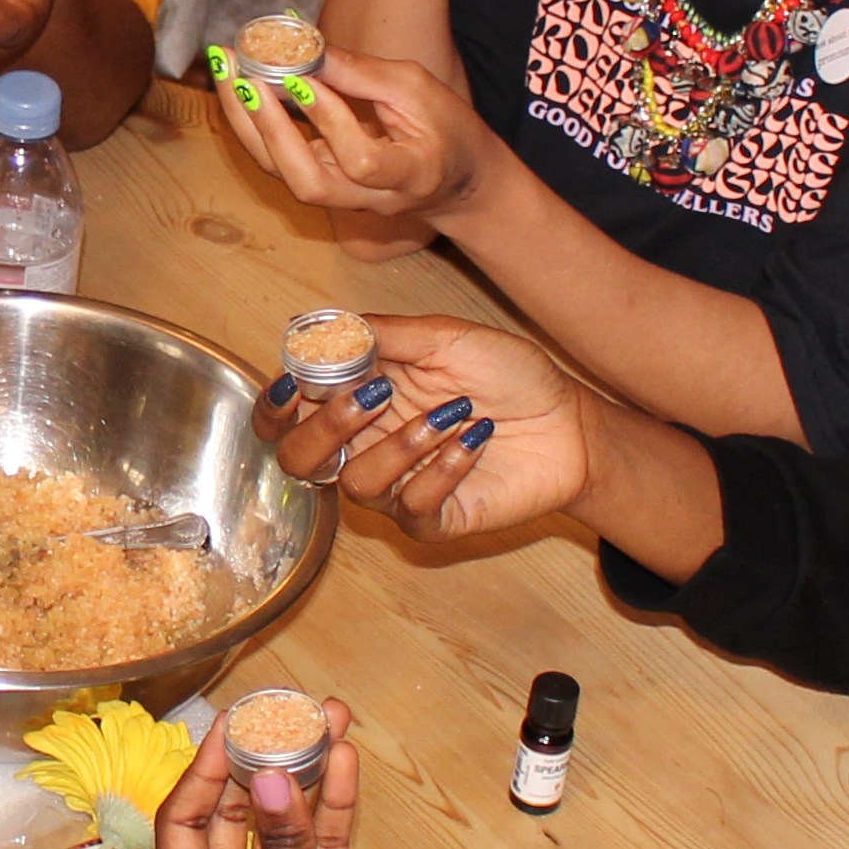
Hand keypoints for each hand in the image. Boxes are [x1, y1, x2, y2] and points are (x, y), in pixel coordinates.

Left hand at [145, 702, 424, 848]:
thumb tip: (274, 778)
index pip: (181, 827)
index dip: (203, 774)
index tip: (231, 727)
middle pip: (231, 814)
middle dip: (256, 761)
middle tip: (279, 713)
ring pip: (282, 819)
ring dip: (299, 772)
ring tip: (325, 720)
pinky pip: (321, 840)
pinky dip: (332, 802)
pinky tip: (342, 760)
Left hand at [213, 49, 485, 222]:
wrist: (459, 184)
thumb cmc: (447, 130)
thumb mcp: (418, 90)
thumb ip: (363, 74)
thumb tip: (307, 49)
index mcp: (410, 174)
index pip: (361, 160)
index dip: (329, 121)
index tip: (302, 78)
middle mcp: (372, 198)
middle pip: (309, 184)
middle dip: (269, 129)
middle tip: (245, 75)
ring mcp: (343, 200)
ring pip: (284, 175)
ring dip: (248, 124)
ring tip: (228, 71)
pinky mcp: (323, 187)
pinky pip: (279, 163)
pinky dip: (253, 124)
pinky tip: (238, 85)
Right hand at [252, 317, 586, 537]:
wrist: (571, 422)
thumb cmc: (511, 376)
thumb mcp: (447, 338)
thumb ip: (385, 335)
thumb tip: (325, 330)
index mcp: (359, 400)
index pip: (289, 413)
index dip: (276, 404)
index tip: (294, 381)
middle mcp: (368, 445)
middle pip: (300, 459)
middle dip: (324, 427)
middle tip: (373, 395)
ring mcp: (398, 487)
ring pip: (357, 484)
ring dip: (402, 444)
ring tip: (453, 414)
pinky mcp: (434, 519)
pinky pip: (412, 506)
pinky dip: (442, 469)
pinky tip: (476, 441)